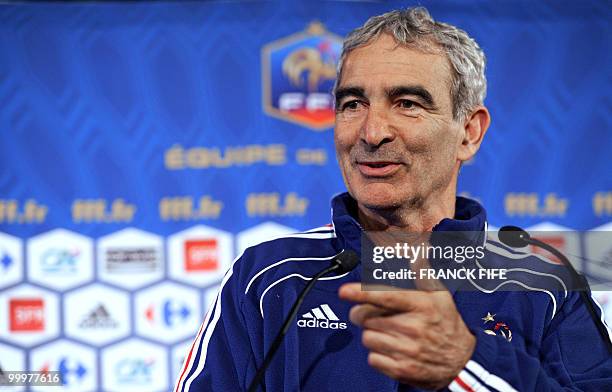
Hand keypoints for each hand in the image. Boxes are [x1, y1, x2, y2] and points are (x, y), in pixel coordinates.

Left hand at [338, 283, 474, 389]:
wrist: (462, 361)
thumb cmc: (446, 322)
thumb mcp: (440, 295)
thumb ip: (423, 274)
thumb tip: (416, 253)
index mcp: (420, 305)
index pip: (385, 296)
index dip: (361, 293)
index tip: (343, 291)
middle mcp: (413, 327)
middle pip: (366, 317)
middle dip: (364, 314)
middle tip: (373, 315)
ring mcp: (407, 351)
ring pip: (367, 338)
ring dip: (373, 335)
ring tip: (389, 334)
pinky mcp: (402, 370)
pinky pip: (372, 358)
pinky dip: (377, 355)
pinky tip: (392, 350)